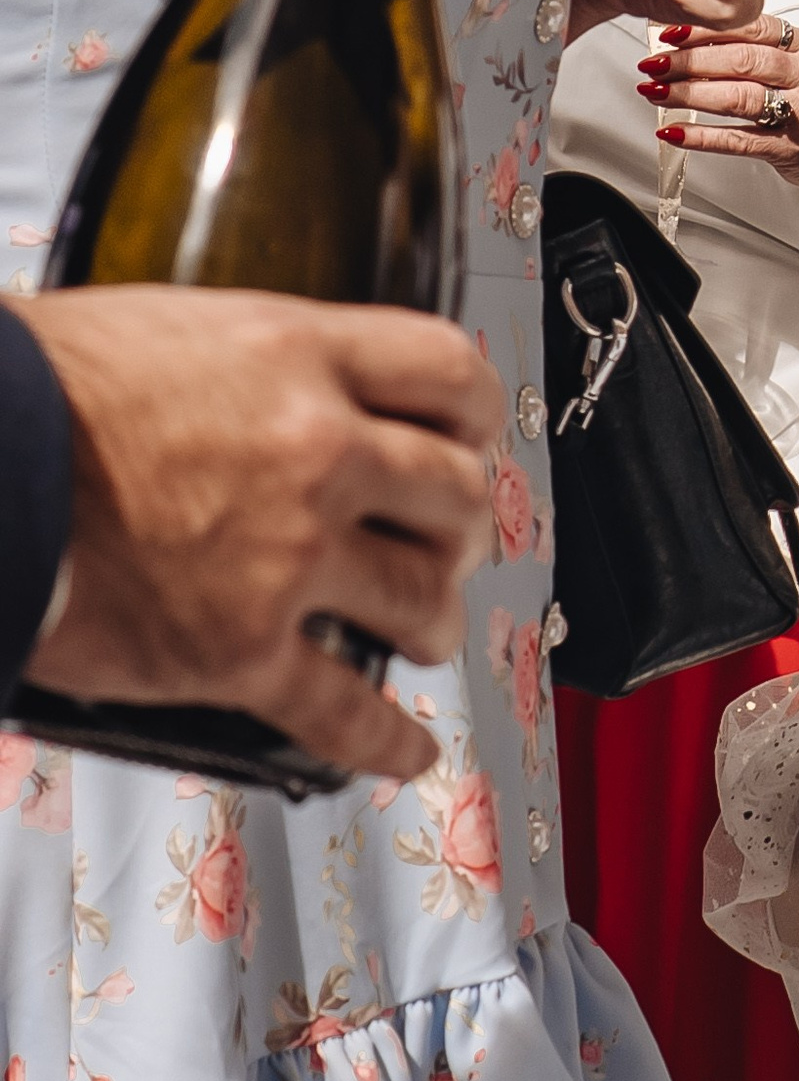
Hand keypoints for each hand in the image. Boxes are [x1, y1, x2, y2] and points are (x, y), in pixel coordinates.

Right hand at [23, 291, 504, 782]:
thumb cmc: (33, 390)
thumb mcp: (164, 329)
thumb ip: (247, 366)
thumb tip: (267, 390)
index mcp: (297, 357)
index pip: (445, 372)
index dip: (474, 412)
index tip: (472, 433)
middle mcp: (317, 452)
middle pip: (455, 491)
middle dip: (460, 523)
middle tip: (450, 538)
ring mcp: (289, 557)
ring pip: (421, 597)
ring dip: (434, 619)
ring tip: (424, 628)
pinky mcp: (242, 651)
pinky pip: (345, 711)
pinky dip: (386, 740)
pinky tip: (409, 751)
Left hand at [640, 13, 798, 238]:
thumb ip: (759, 50)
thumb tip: (693, 41)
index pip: (750, 27)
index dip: (705, 29)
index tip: (669, 32)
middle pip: (740, 60)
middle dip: (688, 61)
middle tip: (652, 63)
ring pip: (736, 97)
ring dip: (688, 95)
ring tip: (654, 92)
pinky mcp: (791, 150)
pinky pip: (738, 140)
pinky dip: (701, 137)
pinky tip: (673, 133)